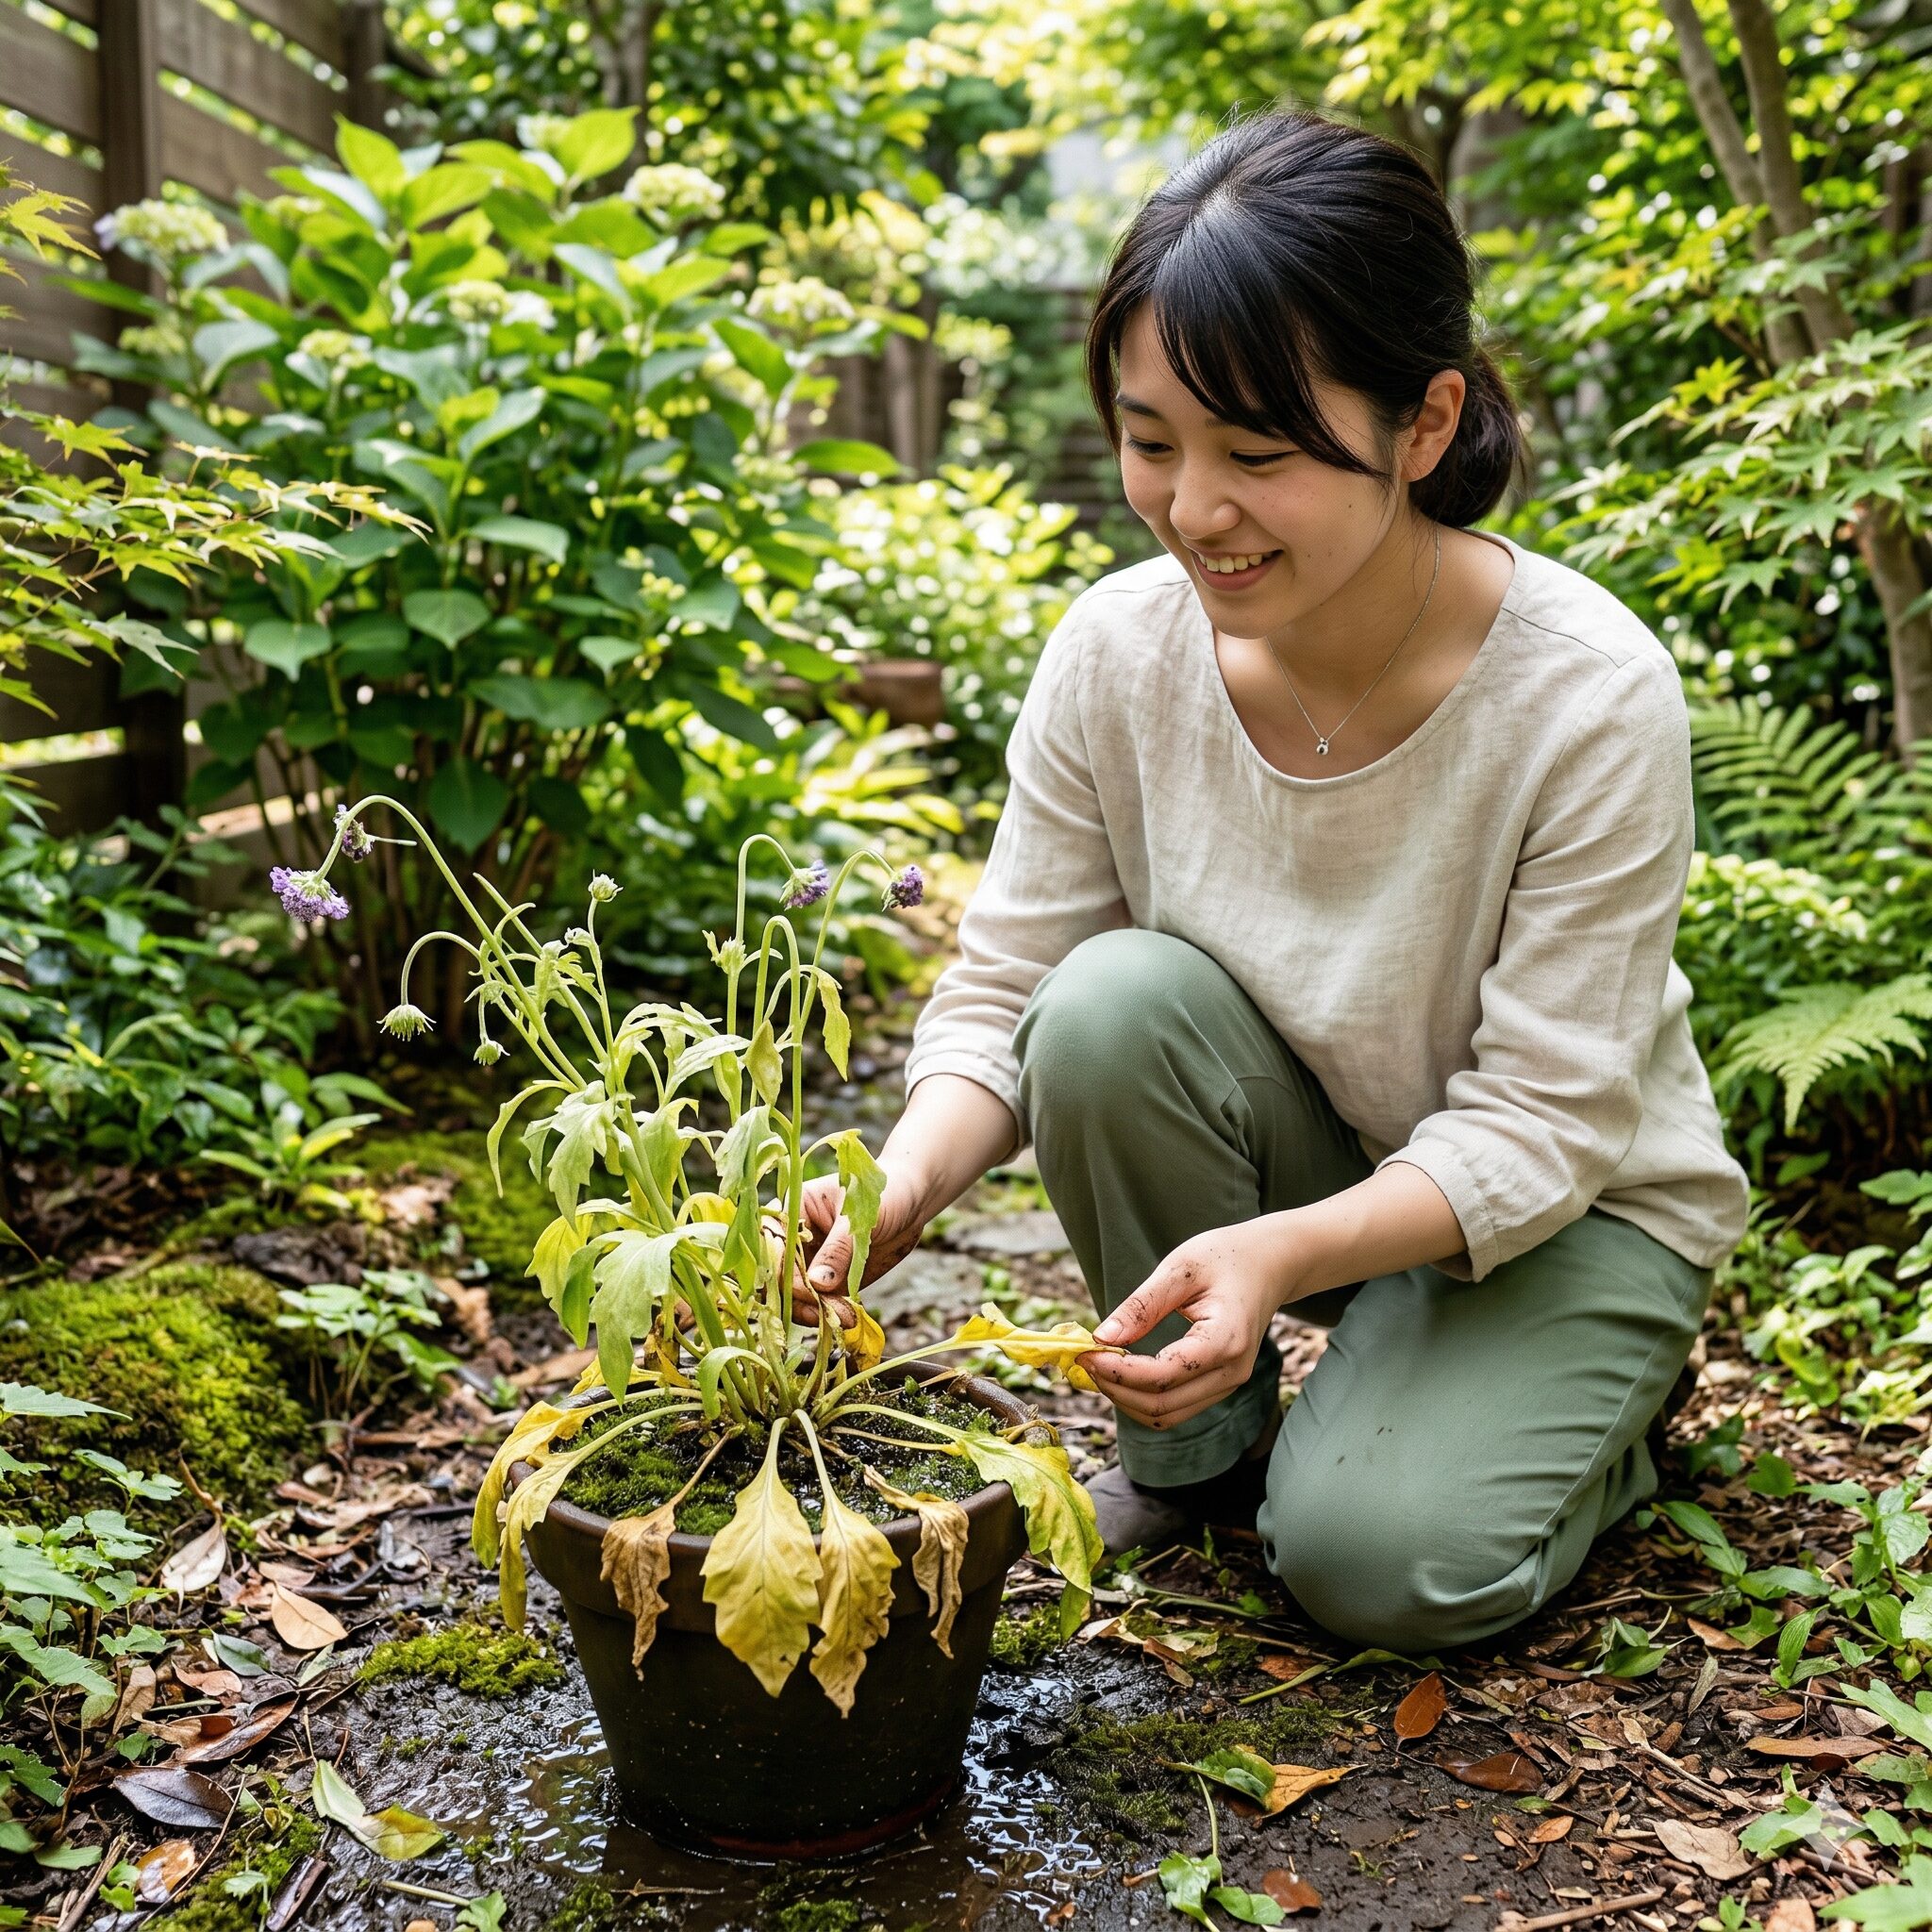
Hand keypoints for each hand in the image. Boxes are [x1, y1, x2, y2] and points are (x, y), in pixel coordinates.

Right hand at [789, 1164, 931, 1327]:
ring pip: (793, 1296)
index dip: (784, 1272)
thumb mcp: (860, 1219)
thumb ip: (837, 1250)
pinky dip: (828, 1314)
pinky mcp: (828, 1280)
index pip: (772, 1246)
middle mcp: (795, 1239)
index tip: (810, 1290)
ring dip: (814, 1312)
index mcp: (794, 1211)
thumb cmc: (885, 1194)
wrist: (912, 1202)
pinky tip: (848, 1316)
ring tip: (846, 1317)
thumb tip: (816, 1282)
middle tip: (830, 1313)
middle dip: (798, 1299)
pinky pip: (817, 1303)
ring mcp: (810, 1261)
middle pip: (777, 1277)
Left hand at [1081, 1221, 1292, 1430]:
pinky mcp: (1221, 1384)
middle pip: (1162, 1407)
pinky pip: (1177, 1406)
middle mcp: (1233, 1372)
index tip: (1085, 1351)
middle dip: (1116, 1389)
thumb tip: (1102, 1337)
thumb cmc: (1226, 1256)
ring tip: (1098, 1365)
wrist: (1270, 1263)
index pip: (1162, 1376)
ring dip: (1127, 1399)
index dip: (1118, 1371)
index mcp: (1225, 1340)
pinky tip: (1122, 1371)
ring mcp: (1230, 1383)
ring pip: (1168, 1416)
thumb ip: (1142, 1305)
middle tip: (1084, 1359)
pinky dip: (1144, 1397)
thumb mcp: (1180, 1268)